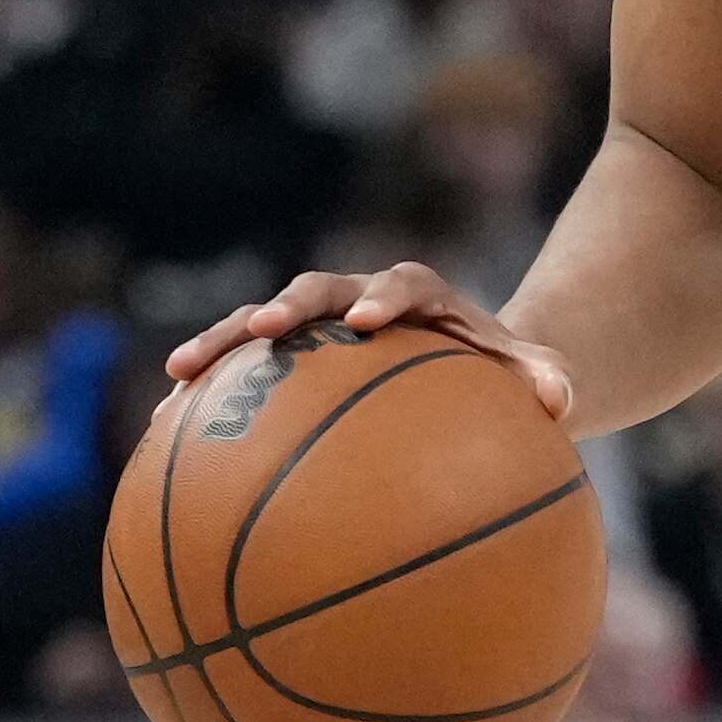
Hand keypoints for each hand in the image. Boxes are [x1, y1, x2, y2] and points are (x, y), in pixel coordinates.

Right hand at [167, 264, 571, 426]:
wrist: (463, 371)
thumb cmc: (497, 376)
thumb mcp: (531, 376)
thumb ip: (545, 379)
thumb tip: (562, 400)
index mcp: (420, 297)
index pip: (403, 283)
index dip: (384, 296)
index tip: (368, 320)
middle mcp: (359, 300)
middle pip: (318, 291)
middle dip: (289, 307)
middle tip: (263, 329)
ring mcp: (316, 330)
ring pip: (260, 325)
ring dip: (221, 345)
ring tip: (177, 377)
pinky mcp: (285, 363)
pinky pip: (238, 376)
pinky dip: (204, 399)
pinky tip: (159, 437)